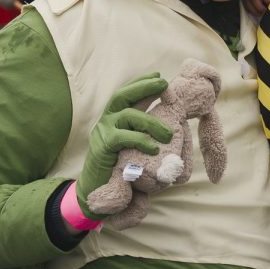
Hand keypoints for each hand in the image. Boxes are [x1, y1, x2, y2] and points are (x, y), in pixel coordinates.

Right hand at [77, 73, 173, 219]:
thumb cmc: (120, 168)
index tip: (158, 76)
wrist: (96, 192)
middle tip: (163, 84)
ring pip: (128, 115)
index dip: (141, 83)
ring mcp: (103, 132)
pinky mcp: (102, 148)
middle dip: (144, 87)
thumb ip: (144, 134)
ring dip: (151, 121)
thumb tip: (173, 127)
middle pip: (123, 96)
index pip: (126, 93)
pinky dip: (141, 140)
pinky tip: (154, 148)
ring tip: (168, 133)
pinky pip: (123, 137)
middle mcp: (107, 121)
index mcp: (114, 118)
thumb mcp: (134, 147)